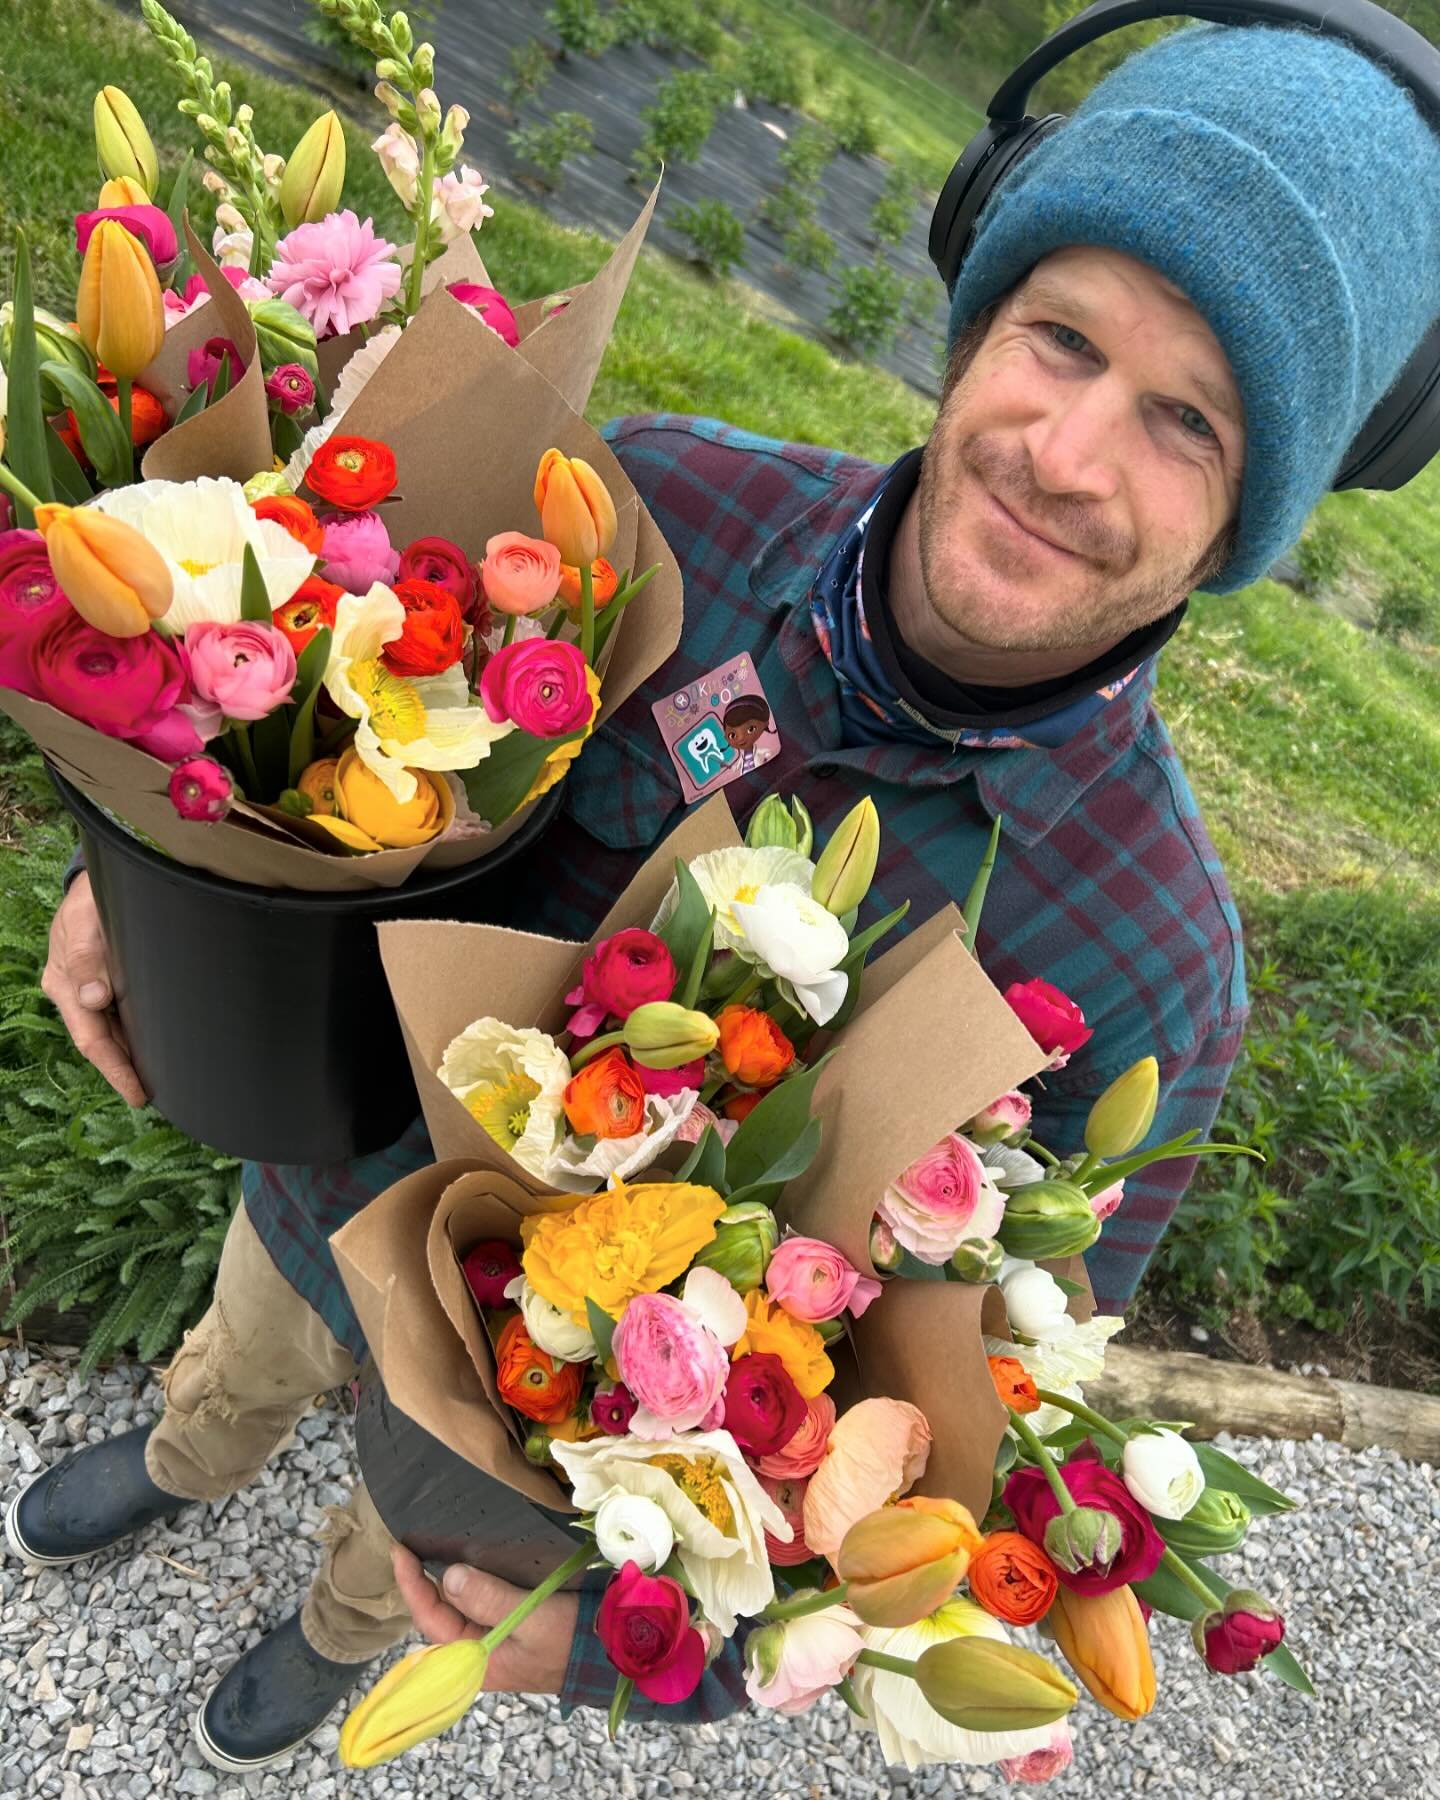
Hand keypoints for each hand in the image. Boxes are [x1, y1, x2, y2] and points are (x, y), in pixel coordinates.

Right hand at [41, 874, 145, 1105]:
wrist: (94, 880)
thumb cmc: (91, 899)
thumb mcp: (85, 921)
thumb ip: (87, 957)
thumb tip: (93, 998)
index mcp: (64, 983)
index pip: (91, 1039)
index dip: (115, 1069)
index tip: (139, 1094)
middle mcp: (74, 992)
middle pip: (102, 1042)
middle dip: (126, 1070)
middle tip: (157, 1096)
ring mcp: (88, 987)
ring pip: (112, 1031)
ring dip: (132, 1054)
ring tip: (163, 1078)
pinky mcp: (104, 979)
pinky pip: (119, 1015)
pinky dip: (135, 1032)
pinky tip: (156, 1044)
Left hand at [392, 1544, 577, 1694]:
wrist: (613, 1653)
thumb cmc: (572, 1640)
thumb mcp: (532, 1619)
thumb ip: (490, 1599)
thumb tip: (449, 1576)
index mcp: (476, 1661)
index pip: (431, 1621)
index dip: (411, 1586)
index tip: (399, 1551)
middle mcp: (479, 1654)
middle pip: (439, 1615)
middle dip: (421, 1583)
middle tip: (411, 1544)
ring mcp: (495, 1642)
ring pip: (458, 1609)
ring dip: (442, 1581)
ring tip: (430, 1548)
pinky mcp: (511, 1628)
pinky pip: (479, 1605)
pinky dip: (468, 1582)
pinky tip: (468, 1562)